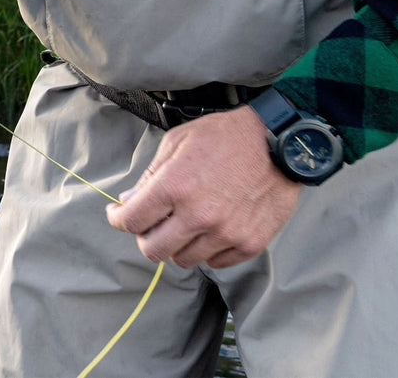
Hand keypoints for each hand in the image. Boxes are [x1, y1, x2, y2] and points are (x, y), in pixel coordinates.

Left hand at [105, 104, 299, 268]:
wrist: (278, 140)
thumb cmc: (226, 135)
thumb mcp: (180, 140)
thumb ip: (152, 174)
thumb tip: (129, 202)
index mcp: (175, 186)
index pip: (131, 221)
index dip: (119, 219)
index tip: (119, 215)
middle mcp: (197, 215)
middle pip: (153, 250)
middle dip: (147, 236)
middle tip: (154, 223)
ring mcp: (224, 233)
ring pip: (183, 260)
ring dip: (179, 244)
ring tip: (188, 222)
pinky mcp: (248, 244)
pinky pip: (215, 262)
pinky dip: (208, 249)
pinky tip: (213, 228)